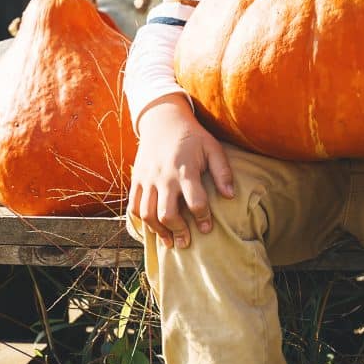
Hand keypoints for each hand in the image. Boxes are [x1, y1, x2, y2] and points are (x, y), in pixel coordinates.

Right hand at [127, 94, 234, 248]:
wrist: (163, 121)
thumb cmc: (193, 137)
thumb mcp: (213, 148)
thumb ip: (222, 172)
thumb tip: (230, 196)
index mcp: (185, 169)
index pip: (195, 201)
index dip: (202, 218)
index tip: (207, 229)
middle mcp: (164, 176)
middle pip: (166, 213)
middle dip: (177, 231)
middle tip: (186, 242)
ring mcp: (148, 179)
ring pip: (147, 214)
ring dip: (158, 231)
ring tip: (170, 242)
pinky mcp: (137, 179)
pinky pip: (134, 206)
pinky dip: (142, 221)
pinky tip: (153, 230)